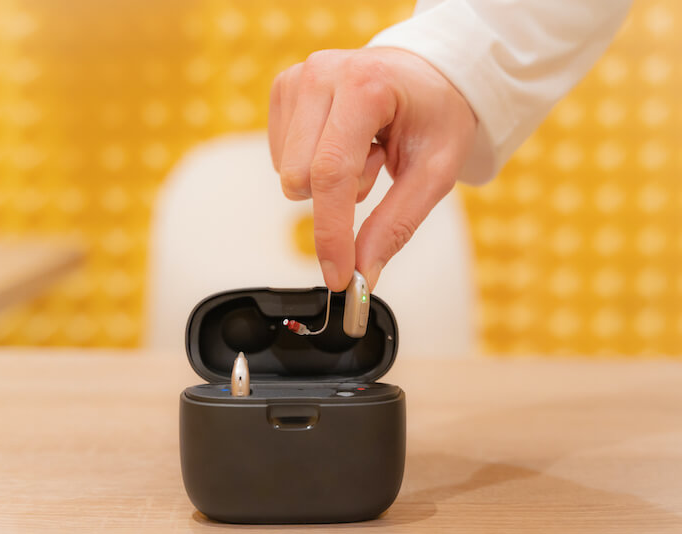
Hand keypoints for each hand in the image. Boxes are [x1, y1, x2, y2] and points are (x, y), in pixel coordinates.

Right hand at [268, 47, 476, 290]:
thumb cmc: (436, 115)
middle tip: (376, 168)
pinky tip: (341, 142)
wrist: (425, 74)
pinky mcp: (283, 90)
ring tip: (362, 150)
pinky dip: (312, 167)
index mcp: (366, 84)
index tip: (338, 276)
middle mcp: (322, 73)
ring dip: (326, 182)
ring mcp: (297, 78)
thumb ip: (395, 224)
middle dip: (336, 199)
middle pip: (301, 180)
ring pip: (288, 174)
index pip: (332, 172)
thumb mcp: (434, 173)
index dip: (331, 233)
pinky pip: (281, 160)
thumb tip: (362, 274)